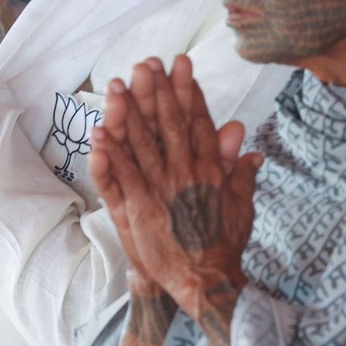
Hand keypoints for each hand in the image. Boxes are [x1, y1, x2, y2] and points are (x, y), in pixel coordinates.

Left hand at [90, 55, 258, 317]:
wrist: (208, 282)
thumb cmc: (223, 245)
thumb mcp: (241, 204)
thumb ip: (239, 169)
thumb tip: (246, 140)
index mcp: (209, 168)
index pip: (198, 121)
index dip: (188, 92)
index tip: (180, 65)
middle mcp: (185, 171)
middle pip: (169, 123)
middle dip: (157, 90)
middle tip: (147, 62)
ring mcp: (161, 187)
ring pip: (143, 141)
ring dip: (129, 112)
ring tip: (118, 84)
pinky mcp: (140, 207)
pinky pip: (121, 174)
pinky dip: (110, 153)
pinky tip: (99, 131)